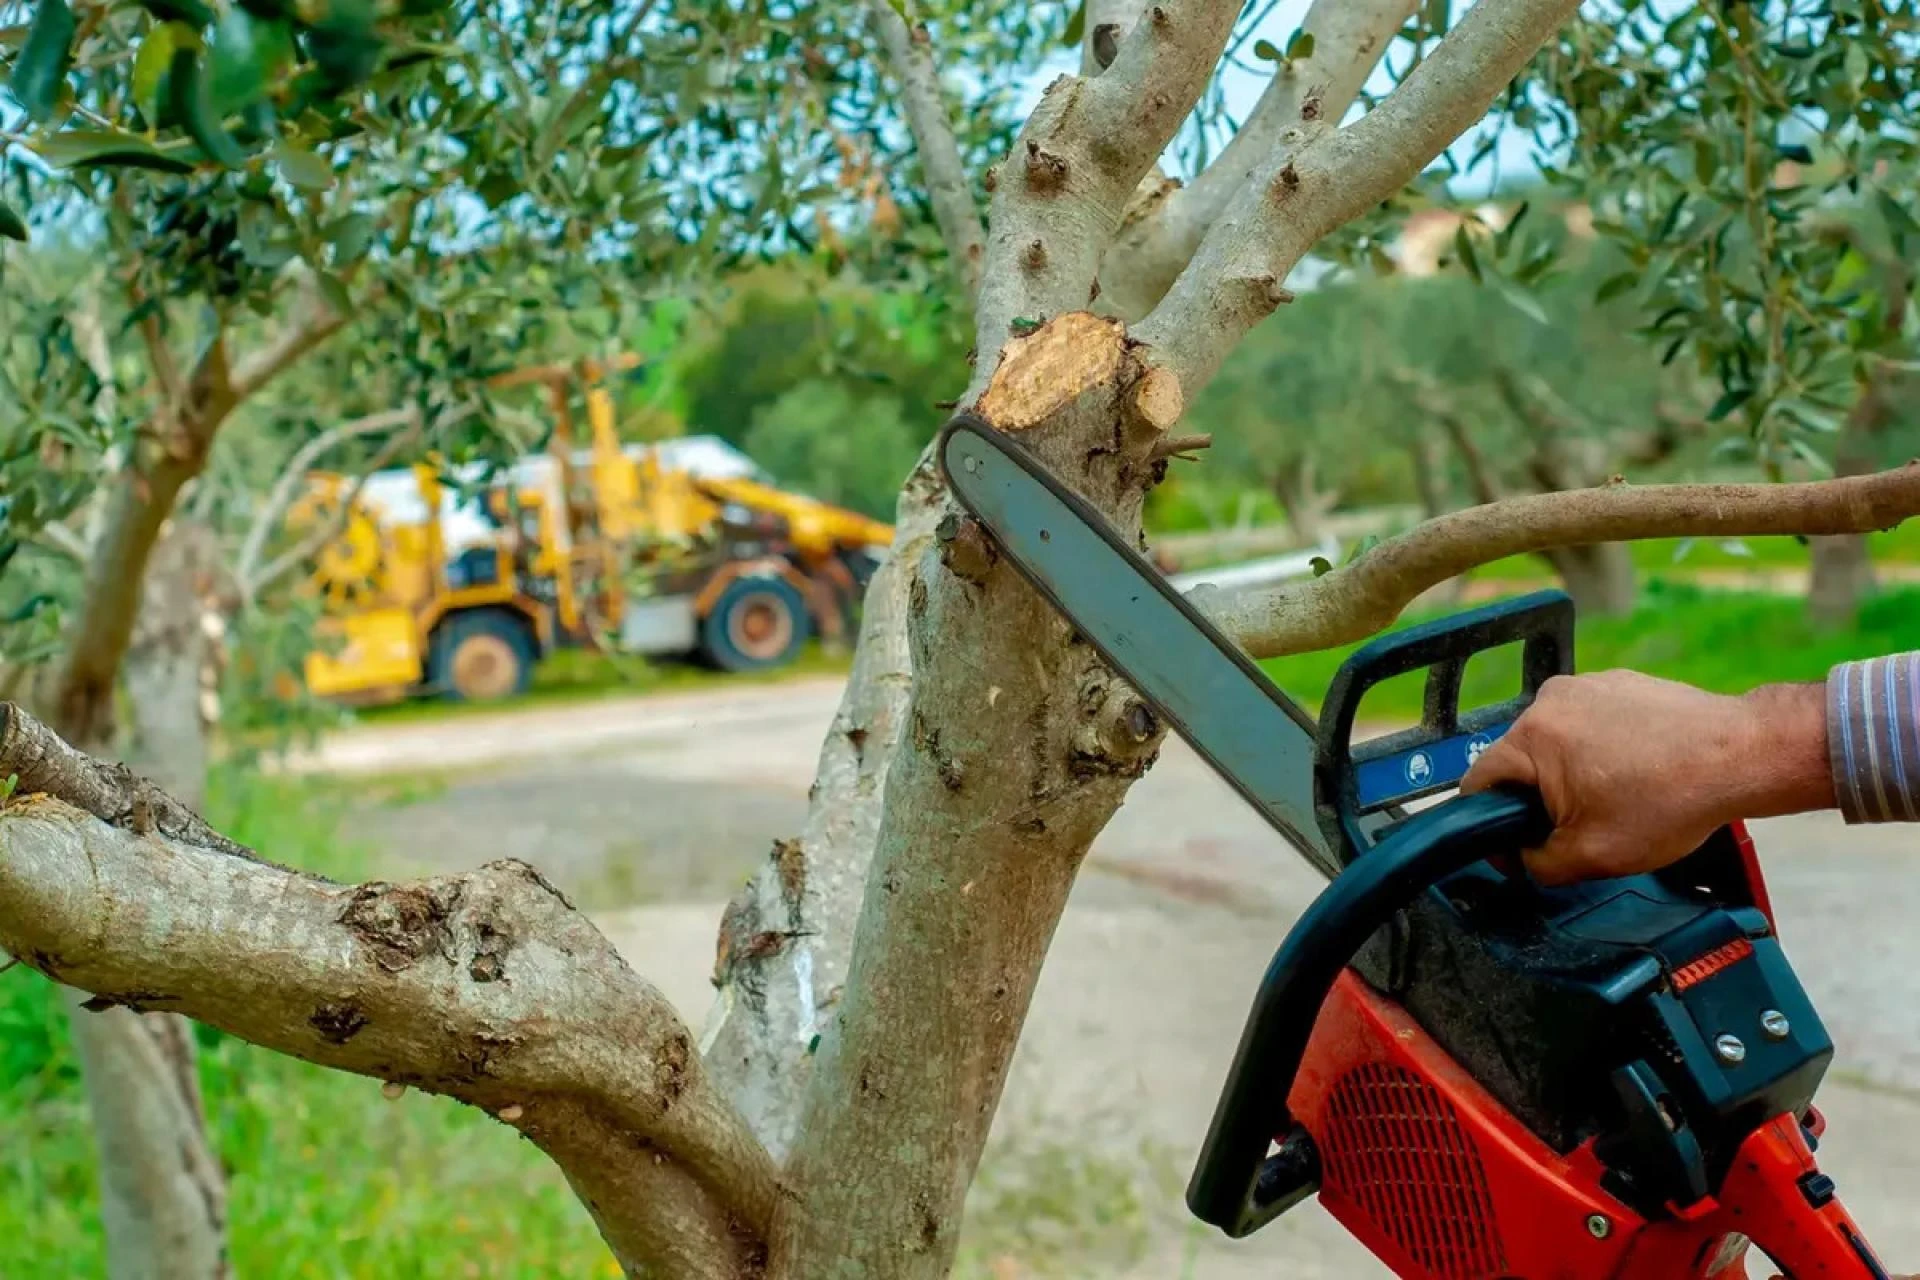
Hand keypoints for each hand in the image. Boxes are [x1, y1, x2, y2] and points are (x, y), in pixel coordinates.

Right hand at [1460, 669, 1832, 885]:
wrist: (1742, 756)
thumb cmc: (1672, 800)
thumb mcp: (1591, 856)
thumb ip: (1537, 863)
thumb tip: (1521, 858)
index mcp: (1531, 736)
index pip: (1478, 783)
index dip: (1489, 825)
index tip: (1519, 847)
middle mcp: (1551, 699)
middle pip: (1519, 762)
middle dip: (1541, 798)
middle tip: (1583, 827)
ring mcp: (1587, 685)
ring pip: (1557, 743)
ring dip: (1573, 773)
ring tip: (1620, 797)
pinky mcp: (1619, 683)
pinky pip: (1591, 723)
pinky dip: (1605, 750)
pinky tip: (1641, 773)